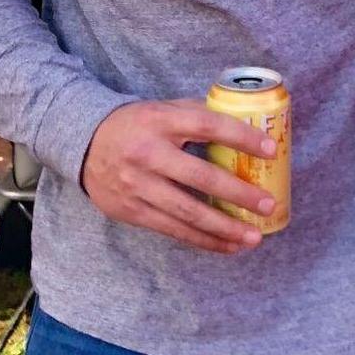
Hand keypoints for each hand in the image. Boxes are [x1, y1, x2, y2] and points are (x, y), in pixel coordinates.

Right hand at [81, 100, 277, 253]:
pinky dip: (203, 240)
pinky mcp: (132, 211)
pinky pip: (173, 230)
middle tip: (268, 204)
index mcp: (161, 121)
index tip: (271, 150)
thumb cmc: (136, 125)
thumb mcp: (163, 109)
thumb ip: (198, 114)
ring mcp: (138, 185)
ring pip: (187, 212)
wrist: (82, 143)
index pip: (208, 126)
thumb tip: (246, 124)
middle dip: (238, 193)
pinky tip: (228, 245)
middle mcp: (148, 153)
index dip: (242, 138)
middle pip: (200, 177)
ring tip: (254, 236)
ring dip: (224, 228)